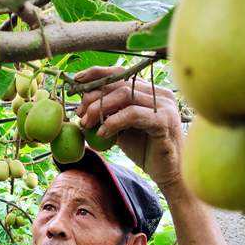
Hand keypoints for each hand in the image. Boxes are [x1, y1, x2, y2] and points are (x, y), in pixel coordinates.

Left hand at [75, 66, 183, 190]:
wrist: (167, 172)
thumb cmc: (144, 149)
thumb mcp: (120, 128)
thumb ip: (107, 114)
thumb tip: (81, 106)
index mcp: (149, 90)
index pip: (120, 73)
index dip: (97, 74)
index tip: (76, 80)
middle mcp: (159, 93)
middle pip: (119, 83)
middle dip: (93, 96)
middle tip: (80, 114)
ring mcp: (164, 105)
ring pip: (124, 95)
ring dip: (99, 108)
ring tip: (87, 124)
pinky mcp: (164, 121)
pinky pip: (132, 114)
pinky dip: (113, 122)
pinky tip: (102, 134)